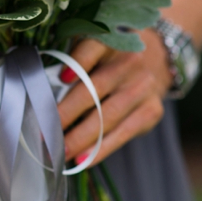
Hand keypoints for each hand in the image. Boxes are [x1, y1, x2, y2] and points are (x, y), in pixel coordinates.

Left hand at [57, 29, 172, 164]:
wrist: (158, 56)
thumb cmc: (111, 54)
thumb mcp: (94, 45)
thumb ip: (72, 59)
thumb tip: (43, 89)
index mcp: (110, 40)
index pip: (92, 49)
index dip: (78, 62)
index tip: (61, 77)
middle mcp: (129, 62)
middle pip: (96, 89)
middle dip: (67, 113)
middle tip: (44, 131)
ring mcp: (143, 87)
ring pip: (109, 116)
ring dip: (81, 137)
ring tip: (60, 151)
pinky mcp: (152, 110)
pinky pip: (124, 133)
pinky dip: (102, 148)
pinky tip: (83, 159)